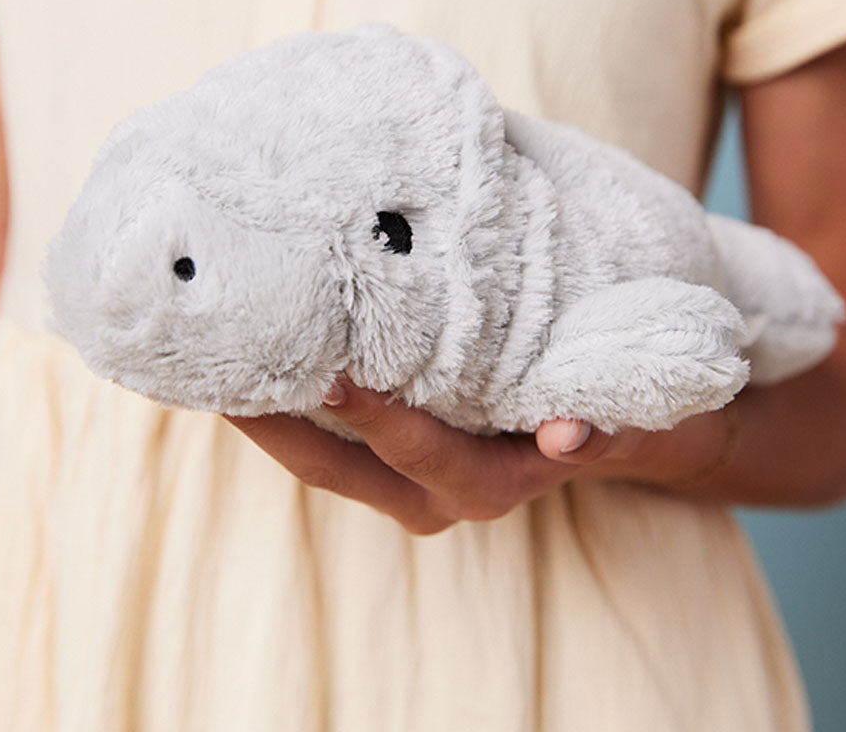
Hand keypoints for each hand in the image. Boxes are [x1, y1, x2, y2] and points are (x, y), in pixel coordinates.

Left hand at [223, 378, 733, 533]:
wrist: (617, 427)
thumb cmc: (620, 415)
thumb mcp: (627, 420)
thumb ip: (600, 431)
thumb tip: (566, 435)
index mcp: (489, 482)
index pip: (418, 454)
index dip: (374, 420)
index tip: (329, 375)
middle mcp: (439, 490)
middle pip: (338, 466)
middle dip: (278, 423)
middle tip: (223, 363)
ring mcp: (409, 473)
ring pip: (322, 455)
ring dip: (271, 413)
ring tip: (218, 355)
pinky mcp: (395, 449)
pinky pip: (329, 435)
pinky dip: (290, 402)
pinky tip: (257, 355)